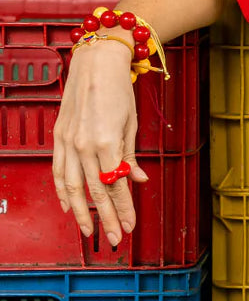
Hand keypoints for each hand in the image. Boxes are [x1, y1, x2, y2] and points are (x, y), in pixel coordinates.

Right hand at [52, 42, 149, 246]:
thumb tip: (137, 180)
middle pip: (95, 192)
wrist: (95, 64)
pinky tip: (68, 206)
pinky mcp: (60, 137)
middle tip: (114, 237)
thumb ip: (130, 157)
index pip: (115, 186)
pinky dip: (62, 191)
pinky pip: (59, 171)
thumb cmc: (118, 90)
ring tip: (90, 229)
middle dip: (106, 217)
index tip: (130, 225)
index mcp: (107, 142)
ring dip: (81, 212)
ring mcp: (69, 142)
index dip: (123, 208)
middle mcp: (85, 145)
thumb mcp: (131, 124)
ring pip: (73, 187)